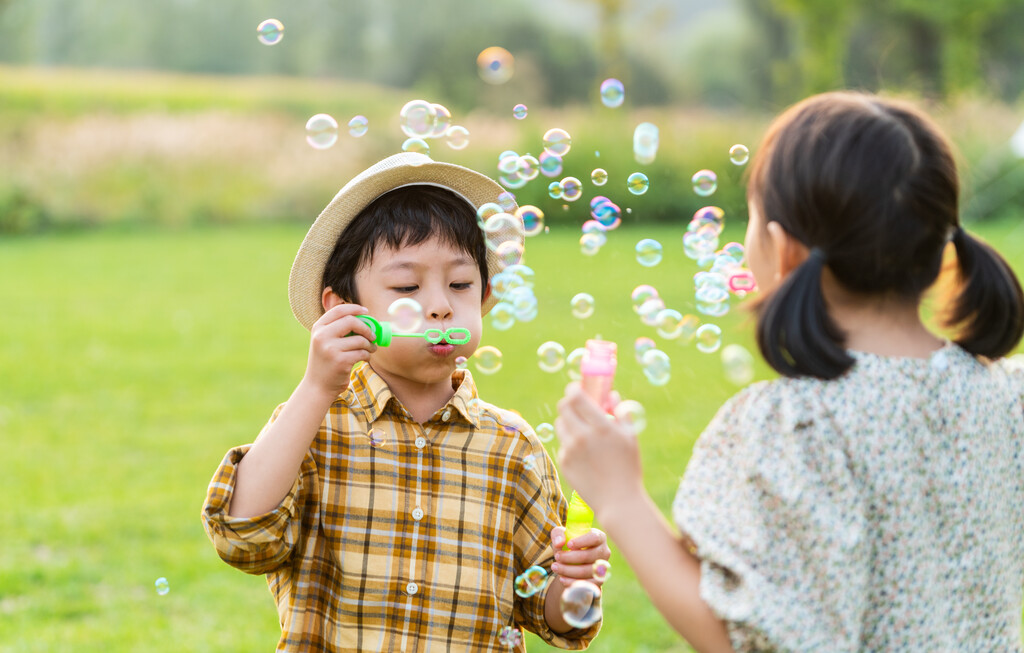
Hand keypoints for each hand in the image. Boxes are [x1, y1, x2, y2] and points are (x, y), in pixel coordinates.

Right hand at [304, 303, 376, 395]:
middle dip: (366, 328)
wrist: (317, 386)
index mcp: (318, 328)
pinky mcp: (341, 361)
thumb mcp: (325, 342)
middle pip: (351, 321)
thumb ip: (338, 329)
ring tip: (370, 349)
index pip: (338, 310)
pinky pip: (362, 353)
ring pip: (360, 339)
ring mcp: (331, 348)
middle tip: (372, 335)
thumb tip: (365, 318)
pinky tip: (364, 358)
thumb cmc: (326, 362)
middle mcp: (322, 336)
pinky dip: (367, 355)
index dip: (354, 308)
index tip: (366, 312)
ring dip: (370, 345)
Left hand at [549, 527, 611, 586]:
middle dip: (569, 558)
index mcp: (599, 537)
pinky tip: (562, 578)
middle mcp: (604, 551)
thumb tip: (559, 543)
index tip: (568, 544)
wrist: (572, 560)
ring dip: (568, 570)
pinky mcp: (599, 580)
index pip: (594, 538)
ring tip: (555, 567)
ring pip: (587, 571)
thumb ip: (558, 534)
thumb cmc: (568, 543)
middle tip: (557, 557)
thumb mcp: (561, 534)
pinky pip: (587, 583)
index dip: (581, 542)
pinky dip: (573, 582)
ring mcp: (603, 567)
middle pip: (589, 556)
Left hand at [555, 383, 643, 521]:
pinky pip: (563, 443)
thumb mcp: (630, 437)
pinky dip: (571, 442)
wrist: (618, 501)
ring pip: (560, 424)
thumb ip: (621, 412)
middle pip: (563, 407)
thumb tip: (612, 395)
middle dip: (569, 403)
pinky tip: (584, 454)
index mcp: (601, 427)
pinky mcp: (564, 462)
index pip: (576, 397)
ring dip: (569, 422)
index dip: (574, 389)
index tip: (577, 388)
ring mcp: (571, 450)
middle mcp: (582, 436)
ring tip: (583, 432)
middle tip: (577, 406)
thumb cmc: (629, 467)